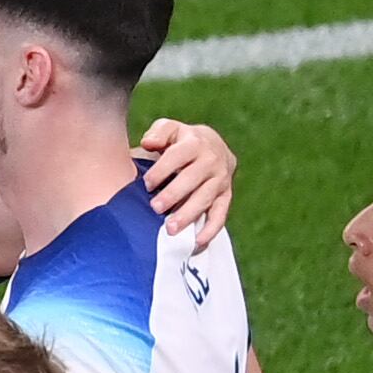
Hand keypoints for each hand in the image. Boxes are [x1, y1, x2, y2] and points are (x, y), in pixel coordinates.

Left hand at [137, 117, 236, 246]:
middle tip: (155, 208)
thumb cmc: (182, 141)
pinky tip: (196, 242)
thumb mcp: (170, 129)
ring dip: (188, 214)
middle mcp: (211, 160)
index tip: (147, 184)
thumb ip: (158, 133)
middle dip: (173, 194)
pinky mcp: (226, 196)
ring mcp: (220, 180)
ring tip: (170, 229)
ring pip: (205, 198)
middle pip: (192, 178)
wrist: (214, 146)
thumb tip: (148, 143)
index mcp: (195, 143)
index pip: (178, 156)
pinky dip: (210, 230)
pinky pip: (220, 214)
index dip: (162, 170)